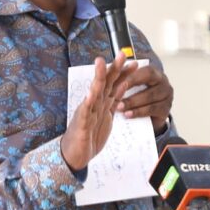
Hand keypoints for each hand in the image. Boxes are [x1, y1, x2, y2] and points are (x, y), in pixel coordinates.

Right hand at [60, 52, 136, 170]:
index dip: (124, 74)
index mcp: (102, 103)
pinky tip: (92, 91)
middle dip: (114, 69)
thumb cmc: (89, 136)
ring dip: (99, 77)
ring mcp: (87, 111)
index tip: (135, 63)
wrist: (74, 154)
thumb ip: (114, 102)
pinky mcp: (81, 122)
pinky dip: (89, 100)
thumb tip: (123, 86)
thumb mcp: (107, 117)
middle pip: (106, 83)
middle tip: (123, 55)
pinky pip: (86, 110)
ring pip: (94, 91)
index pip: (114, 85)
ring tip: (102, 63)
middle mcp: (94, 104)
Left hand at [117, 64, 172, 132]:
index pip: (147, 72)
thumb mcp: (132, 85)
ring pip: (151, 98)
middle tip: (117, 97)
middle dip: (132, 91)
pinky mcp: (165, 110)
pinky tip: (128, 115)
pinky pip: (152, 110)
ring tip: (119, 107)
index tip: (120, 82)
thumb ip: (124, 78)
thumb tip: (110, 70)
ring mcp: (167, 97)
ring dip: (133, 103)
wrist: (149, 116)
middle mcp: (163, 83)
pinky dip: (139, 112)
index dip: (133, 77)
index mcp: (155, 73)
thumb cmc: (137, 94)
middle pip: (150, 85)